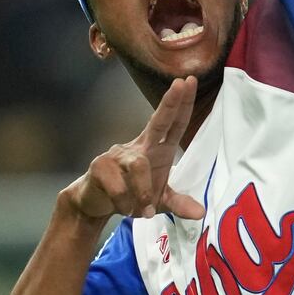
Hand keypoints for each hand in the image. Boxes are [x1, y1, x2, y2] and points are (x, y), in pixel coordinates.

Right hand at [63, 75, 207, 224]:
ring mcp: (118, 154)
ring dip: (143, 192)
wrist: (93, 202)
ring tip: (144, 211)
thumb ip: (178, 203)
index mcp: (156, 149)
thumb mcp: (158, 201)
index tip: (189, 80)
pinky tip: (124, 209)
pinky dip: (125, 202)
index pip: (173, 124)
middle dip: (170, 104)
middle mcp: (139, 147)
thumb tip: (200, 214)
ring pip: (139, 167)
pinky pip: (119, 186)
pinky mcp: (100, 167)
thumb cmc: (130, 195)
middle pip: (157, 122)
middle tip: (181, 84)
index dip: (182, 104)